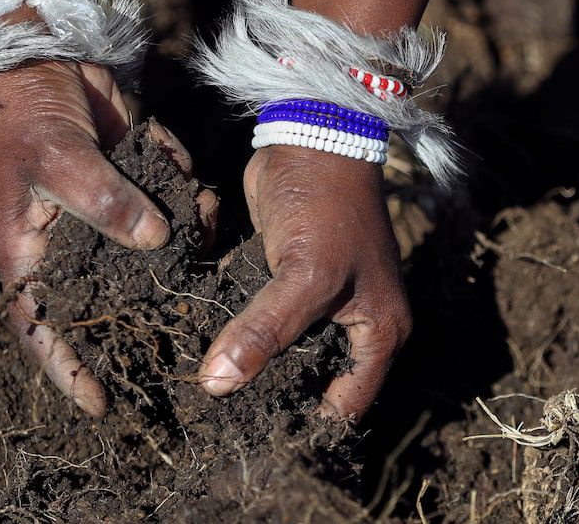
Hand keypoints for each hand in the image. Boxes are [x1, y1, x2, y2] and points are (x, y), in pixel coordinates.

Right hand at [0, 60, 214, 416]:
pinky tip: (187, 176)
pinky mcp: (127, 178)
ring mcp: (99, 209)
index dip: (67, 370)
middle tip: (188, 329)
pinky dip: (179, 189)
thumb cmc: (24, 114)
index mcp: (28, 252)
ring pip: (145, 247)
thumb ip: (106, 204)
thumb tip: (157, 242)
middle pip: (104, 295)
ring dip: (179, 236)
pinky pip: (161, 199)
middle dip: (145, 307)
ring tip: (204, 225)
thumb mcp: (58, 161)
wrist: (35, 53)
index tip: (100, 406)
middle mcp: (64, 241)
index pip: (41, 328)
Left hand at [198, 145, 410, 419]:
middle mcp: (354, 325)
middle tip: (216, 425)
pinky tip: (199, 348)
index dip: (303, 427)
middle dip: (268, 399)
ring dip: (247, 365)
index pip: (343, 406)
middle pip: (309, 383)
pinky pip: (260, 321)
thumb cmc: (326, 204)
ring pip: (280, 353)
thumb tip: (216, 387)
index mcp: (379, 334)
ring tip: (201, 392)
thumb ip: (265, 332)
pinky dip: (236, 331)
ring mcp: (319, 303)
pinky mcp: (285, 280)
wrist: (312, 135)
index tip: (251, 443)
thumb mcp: (305, 274)